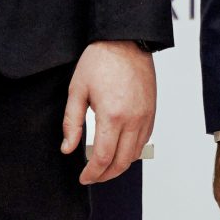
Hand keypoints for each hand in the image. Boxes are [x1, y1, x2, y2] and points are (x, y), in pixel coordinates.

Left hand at [62, 40, 154, 183]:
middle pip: (121, 162)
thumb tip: (67, 149)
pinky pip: (144, 141)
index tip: (83, 178)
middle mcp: (133, 120)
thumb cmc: (100, 60)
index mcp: (112, 116)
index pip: (102, 158)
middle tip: (92, 177)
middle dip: (105, 175)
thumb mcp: (77, 91)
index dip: (92, 173)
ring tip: (104, 166)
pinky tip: (119, 150)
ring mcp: (146, 117)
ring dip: (120, 165)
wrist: (125, 41)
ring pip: (135, 154)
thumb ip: (71, 123)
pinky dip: (132, 152)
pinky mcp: (152, 112)